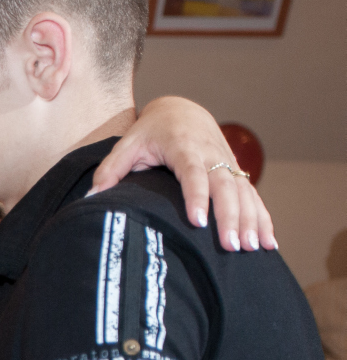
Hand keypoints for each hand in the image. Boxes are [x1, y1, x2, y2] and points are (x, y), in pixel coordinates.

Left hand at [90, 96, 274, 251]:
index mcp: (184, 146)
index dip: (197, 196)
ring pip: (244, 192)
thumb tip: (91, 198)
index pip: (192, 172)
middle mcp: (211, 154)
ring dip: (251, 220)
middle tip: (231, 245)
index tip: (199, 221)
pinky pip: (253, 196)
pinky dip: (263, 218)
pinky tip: (269, 242)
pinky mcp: (236, 172)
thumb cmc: (150, 132)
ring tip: (252, 247)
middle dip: (230, 216)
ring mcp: (228, 163)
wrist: (181, 111)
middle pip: (225, 186)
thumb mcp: (127, 145)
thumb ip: (109, 170)